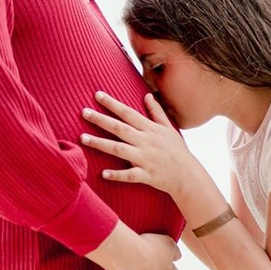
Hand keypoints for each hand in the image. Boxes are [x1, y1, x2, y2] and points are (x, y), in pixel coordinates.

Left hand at [81, 91, 198, 198]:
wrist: (187, 175)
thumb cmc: (177, 150)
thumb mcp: (169, 127)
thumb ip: (156, 111)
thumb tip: (147, 95)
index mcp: (150, 128)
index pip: (127, 113)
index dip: (112, 103)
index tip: (97, 94)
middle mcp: (145, 141)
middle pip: (119, 128)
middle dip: (100, 119)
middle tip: (83, 111)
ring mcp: (145, 158)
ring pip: (119, 149)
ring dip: (100, 144)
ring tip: (83, 138)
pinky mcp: (146, 175)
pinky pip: (129, 175)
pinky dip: (117, 174)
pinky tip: (103, 173)